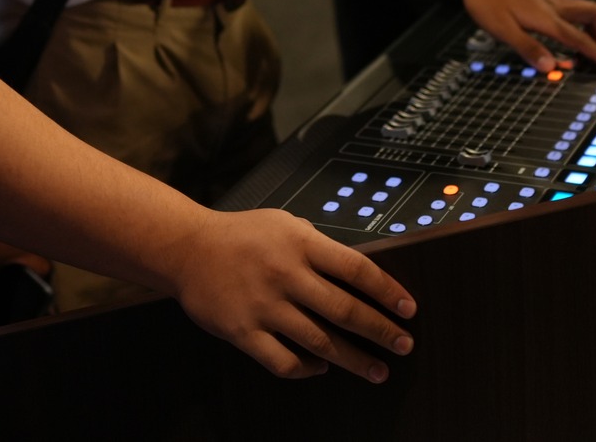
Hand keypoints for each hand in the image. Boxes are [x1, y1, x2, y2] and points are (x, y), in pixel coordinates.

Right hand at [165, 209, 415, 381]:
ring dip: (354, 360)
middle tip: (404, 345)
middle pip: (345, 309)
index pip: (357, 269)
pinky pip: (284, 361)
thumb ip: (319, 246)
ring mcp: (264, 306)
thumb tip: (359, 272)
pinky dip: (308, 369)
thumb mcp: (285, 224)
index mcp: (301, 244)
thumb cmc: (242, 234)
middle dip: (381, 331)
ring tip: (378, 371)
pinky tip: (322, 369)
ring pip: (320, 341)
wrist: (187, 248)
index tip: (408, 309)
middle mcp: (286, 275)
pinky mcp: (243, 332)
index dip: (388, 291)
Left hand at [450, 0, 595, 70]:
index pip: (580, 39)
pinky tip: (569, 31)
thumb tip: (550, 68)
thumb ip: (527, 48)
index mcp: (546, 17)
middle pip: (594, 15)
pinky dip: (580, 22)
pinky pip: (573, 9)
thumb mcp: (501, 29)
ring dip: (594, 27)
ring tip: (590, 46)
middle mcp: (553, 6)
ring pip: (585, 10)